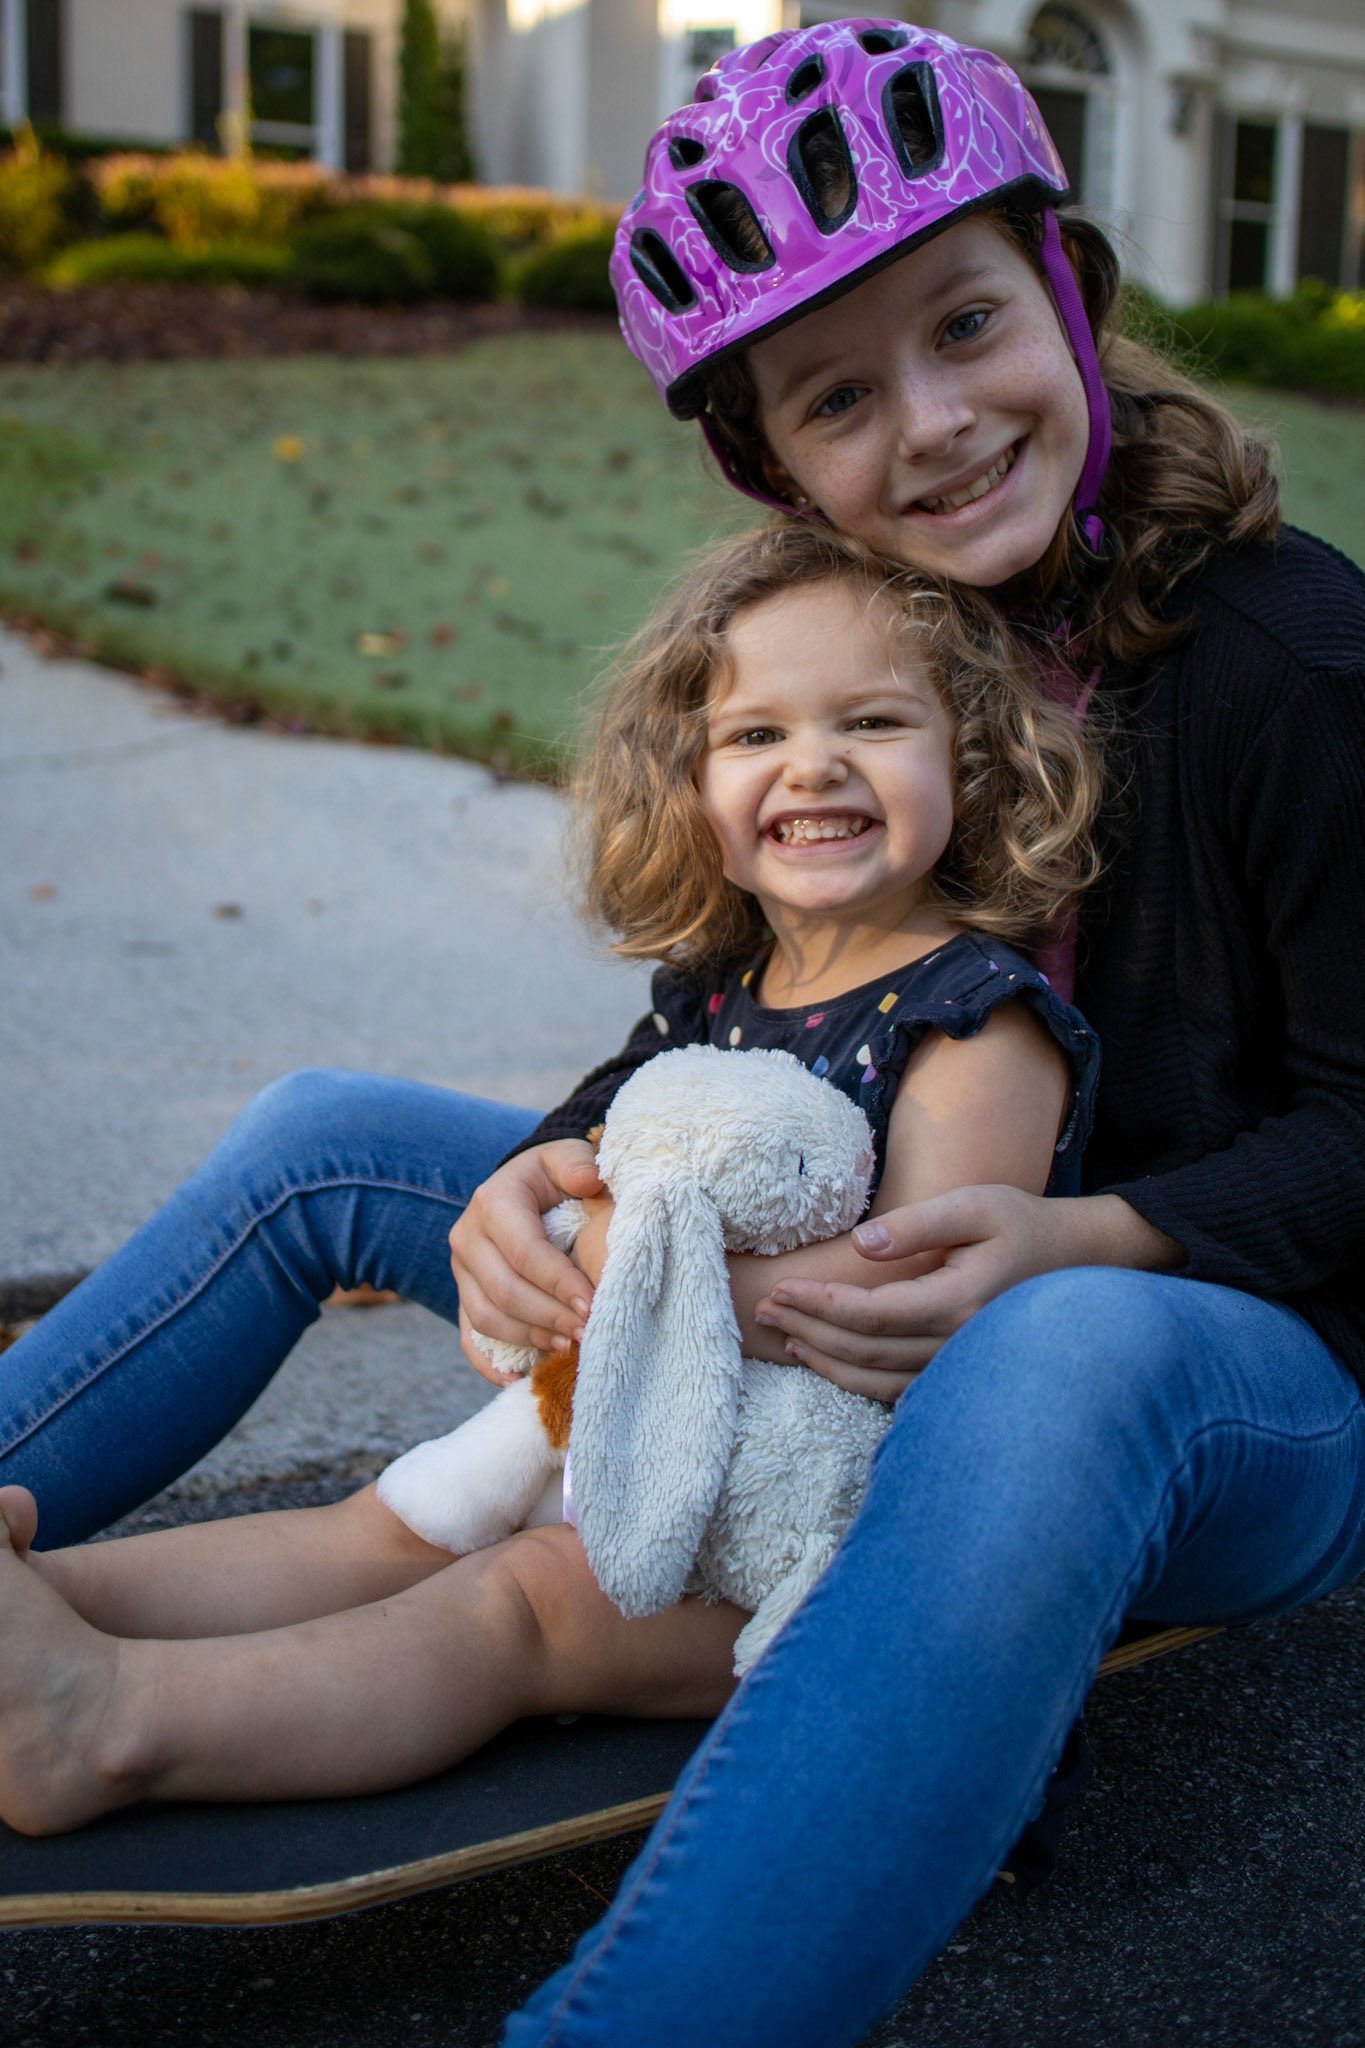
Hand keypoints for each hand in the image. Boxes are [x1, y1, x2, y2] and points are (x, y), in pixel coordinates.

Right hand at [450, 1142, 604, 1384]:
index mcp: (493, 1201)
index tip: (593, 1304)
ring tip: (571, 1346)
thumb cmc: (558, 1177)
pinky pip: (469, 1338)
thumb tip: (587, 1179)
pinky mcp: (465, 1297)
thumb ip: (579, 1163)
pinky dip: (491, 1364)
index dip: (559, 1282)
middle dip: (549, 1317)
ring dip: (530, 1339)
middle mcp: (467, 1237)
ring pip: (486, 1318)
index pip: (525, 1251)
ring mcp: (461, 1272)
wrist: (528, 1189)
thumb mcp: (568, 1158)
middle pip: (503, 1291)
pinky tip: (522, 1379)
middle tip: (589, 1332)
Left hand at [755, 1188, 1182, 1401]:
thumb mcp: (975, 1206)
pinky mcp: (960, 1373)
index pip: (870, 1314)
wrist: (1083, 1260)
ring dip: (826, 1361)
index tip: (781, 1288)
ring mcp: (960, 1367)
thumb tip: (861, 1245)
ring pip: (877, 1379)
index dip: (820, 1304)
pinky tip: (828, 1362)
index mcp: (958, 1302)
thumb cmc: (1025, 1223)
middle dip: (809, 1329)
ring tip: (784, 1336)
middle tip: (763, 1309)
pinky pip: (898, 1390)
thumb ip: (917, 1224)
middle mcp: (957, 1345)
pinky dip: (857, 1380)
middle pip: (864, 1349)